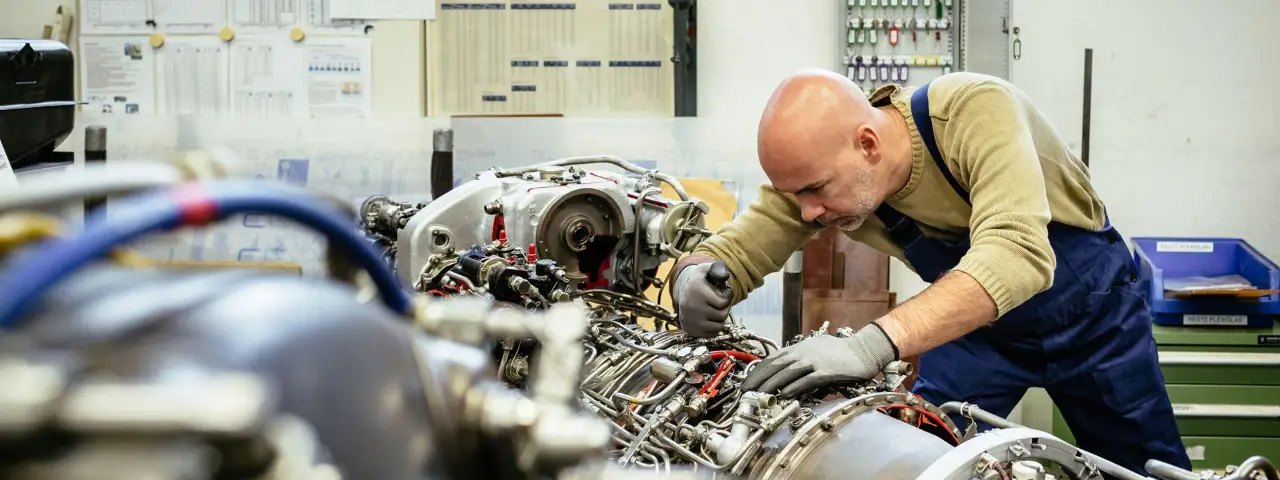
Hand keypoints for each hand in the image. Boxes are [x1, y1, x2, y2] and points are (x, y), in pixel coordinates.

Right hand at [673, 261, 732, 337]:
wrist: (683, 291)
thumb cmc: (701, 280)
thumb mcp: (707, 269)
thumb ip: (718, 268)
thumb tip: (724, 276)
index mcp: (697, 290)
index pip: (723, 302)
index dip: (728, 297)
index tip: (724, 292)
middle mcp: (691, 306)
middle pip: (722, 315)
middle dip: (725, 309)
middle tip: (720, 303)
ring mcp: (689, 320)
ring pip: (718, 327)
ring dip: (720, 320)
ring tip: (716, 311)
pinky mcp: (689, 330)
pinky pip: (711, 334)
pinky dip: (714, 328)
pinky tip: (711, 319)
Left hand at [741, 324, 898, 397]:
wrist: (864, 350)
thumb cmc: (841, 351)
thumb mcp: (816, 349)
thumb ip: (801, 358)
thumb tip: (786, 369)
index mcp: (800, 347)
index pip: (773, 358)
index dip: (759, 370)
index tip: (747, 381)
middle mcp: (804, 352)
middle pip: (776, 365)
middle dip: (759, 378)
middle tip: (746, 390)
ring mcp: (815, 360)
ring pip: (788, 372)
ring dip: (772, 384)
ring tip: (759, 394)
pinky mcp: (827, 370)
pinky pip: (807, 380)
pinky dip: (794, 388)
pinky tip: (785, 395)